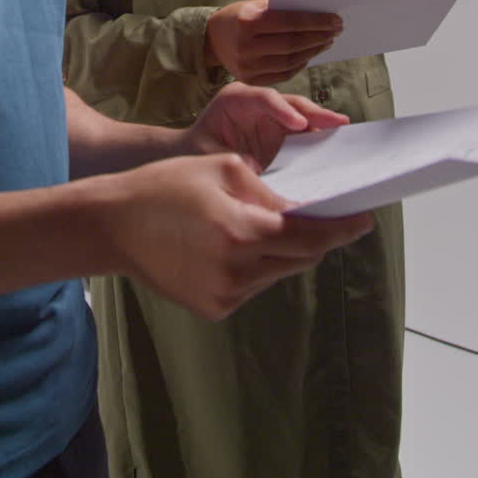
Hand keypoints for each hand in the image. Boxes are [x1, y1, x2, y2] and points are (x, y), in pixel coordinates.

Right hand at [110, 153, 372, 319]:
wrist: (113, 225)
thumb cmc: (165, 187)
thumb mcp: (223, 168)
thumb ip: (270, 192)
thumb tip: (304, 208)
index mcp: (242, 230)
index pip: (310, 235)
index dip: (341, 227)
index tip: (364, 219)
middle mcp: (238, 270)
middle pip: (300, 257)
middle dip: (317, 237)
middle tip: (330, 219)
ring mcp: (225, 294)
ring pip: (278, 272)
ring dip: (284, 251)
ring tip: (266, 225)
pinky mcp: (214, 308)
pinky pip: (254, 285)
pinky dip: (258, 265)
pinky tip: (235, 244)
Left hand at [179, 80, 348, 170]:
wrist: (194, 155)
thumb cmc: (197, 151)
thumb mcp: (211, 155)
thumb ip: (233, 160)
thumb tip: (258, 169)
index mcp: (235, 99)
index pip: (264, 98)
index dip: (282, 110)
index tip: (298, 124)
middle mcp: (258, 103)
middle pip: (289, 103)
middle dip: (313, 112)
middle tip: (336, 122)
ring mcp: (272, 117)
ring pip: (301, 115)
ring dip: (322, 123)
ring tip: (343, 131)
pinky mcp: (282, 133)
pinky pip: (303, 132)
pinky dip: (318, 138)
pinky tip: (334, 146)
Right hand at [205, 0, 341, 82]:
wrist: (211, 40)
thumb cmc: (238, 17)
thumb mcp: (254, 6)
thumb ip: (281, 11)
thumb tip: (317, 14)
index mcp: (247, 22)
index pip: (289, 22)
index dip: (316, 22)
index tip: (335, 20)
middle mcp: (246, 46)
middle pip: (293, 43)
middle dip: (319, 36)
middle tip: (336, 30)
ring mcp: (248, 66)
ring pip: (291, 61)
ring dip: (313, 51)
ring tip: (326, 41)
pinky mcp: (251, 80)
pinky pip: (283, 74)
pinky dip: (301, 64)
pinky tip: (310, 54)